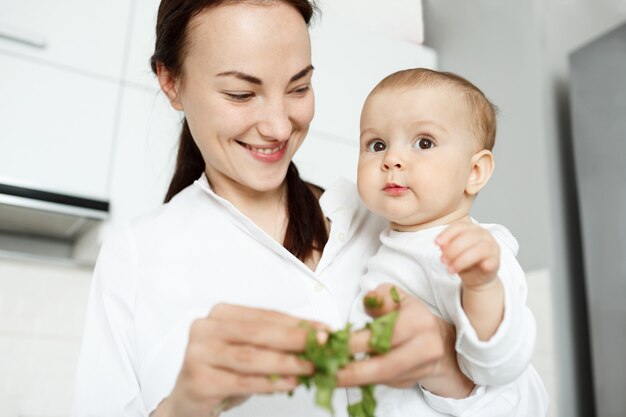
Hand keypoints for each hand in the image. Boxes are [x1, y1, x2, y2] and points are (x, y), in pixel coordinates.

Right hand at [154, 304, 322, 416]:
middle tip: (322, 344)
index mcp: (221, 314)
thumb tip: (315, 338)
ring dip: (286, 362)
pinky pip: (241, 381)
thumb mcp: (249, 350)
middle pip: (258, 333)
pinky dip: (269, 382)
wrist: (189, 398)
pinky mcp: (199, 379)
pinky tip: (289, 383)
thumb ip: (274, 342)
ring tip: (310, 367)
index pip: (265, 316)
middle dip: (294, 338)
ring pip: (251, 357)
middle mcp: (206, 329)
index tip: (324, 329)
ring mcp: (199, 353)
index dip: (297, 323)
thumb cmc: (223, 370)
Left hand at [337, 284, 473, 398]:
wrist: (442, 346)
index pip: (385, 334)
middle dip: (352, 370)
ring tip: (327, 376)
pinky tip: (340, 378)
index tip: (331, 344)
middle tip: (325, 369)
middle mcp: (425, 348)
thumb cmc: (412, 318)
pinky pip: (382, 383)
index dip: (357, 342)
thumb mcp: (399, 298)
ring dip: (352, 380)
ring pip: (382, 379)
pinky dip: (359, 382)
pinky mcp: (410, 383)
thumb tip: (368, 299)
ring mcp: (419, 370)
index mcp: (419, 322)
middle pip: (384, 365)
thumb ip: (382, 297)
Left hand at [436, 223, 499, 289]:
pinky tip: (469, 270)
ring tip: (450, 269)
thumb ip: (448, 247)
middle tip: (443, 260)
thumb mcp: (453, 252)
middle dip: (453, 249)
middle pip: (468, 237)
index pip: (459, 226)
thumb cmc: (465, 261)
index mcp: (472, 229)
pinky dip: (480, 264)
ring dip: (461, 260)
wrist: (477, 277)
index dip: (447, 234)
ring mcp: (492, 247)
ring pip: (479, 249)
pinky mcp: (496, 262)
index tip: (437, 243)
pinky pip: (490, 261)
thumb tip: (441, 245)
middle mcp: (484, 235)